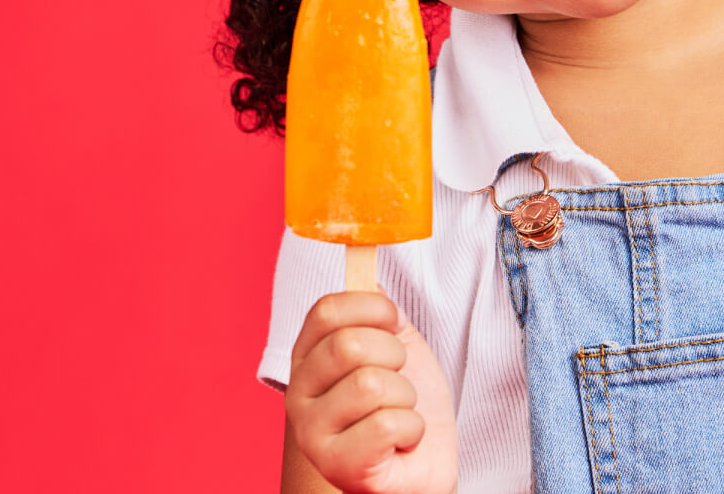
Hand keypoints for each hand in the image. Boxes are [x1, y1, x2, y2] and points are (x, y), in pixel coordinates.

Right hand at [285, 288, 457, 493]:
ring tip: (399, 413)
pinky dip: (411, 429)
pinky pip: (388, 424)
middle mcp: (298, 397)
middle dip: (395, 357)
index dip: (374, 310)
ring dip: (406, 397)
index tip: (393, 325)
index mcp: (307, 359)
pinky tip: (402, 442)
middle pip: (349, 345)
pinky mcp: (339, 467)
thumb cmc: (406, 400)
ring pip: (372, 385)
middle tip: (398, 379)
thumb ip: (372, 304)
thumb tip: (361, 255)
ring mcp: (313, 436)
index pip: (326, 310)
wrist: (425, 461)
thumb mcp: (394, 340)